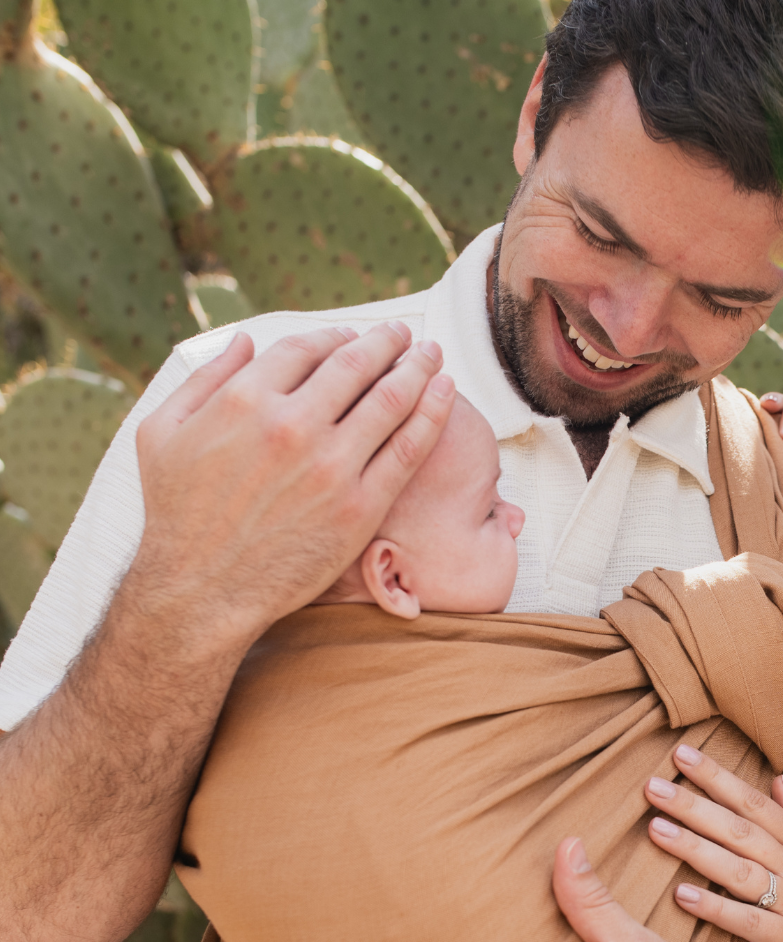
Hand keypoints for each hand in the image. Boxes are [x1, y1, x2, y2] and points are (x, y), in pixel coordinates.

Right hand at [129, 323, 455, 649]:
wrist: (203, 590)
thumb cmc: (177, 513)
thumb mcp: (162, 431)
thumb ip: (205, 379)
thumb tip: (246, 340)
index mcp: (243, 400)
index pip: (305, 348)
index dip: (334, 336)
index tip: (351, 335)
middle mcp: (291, 425)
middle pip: (355, 365)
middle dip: (386, 342)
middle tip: (405, 335)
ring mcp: (330, 466)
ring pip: (390, 399)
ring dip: (418, 369)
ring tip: (432, 356)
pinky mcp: (360, 506)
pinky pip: (408, 449)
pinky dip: (433, 413)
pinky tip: (446, 392)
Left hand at [644, 744, 782, 941]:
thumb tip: (777, 781)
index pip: (754, 802)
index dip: (717, 778)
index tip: (683, 756)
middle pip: (738, 830)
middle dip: (693, 805)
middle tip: (652, 786)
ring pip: (738, 870)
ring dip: (695, 849)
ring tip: (656, 830)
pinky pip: (749, 923)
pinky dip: (717, 909)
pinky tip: (683, 896)